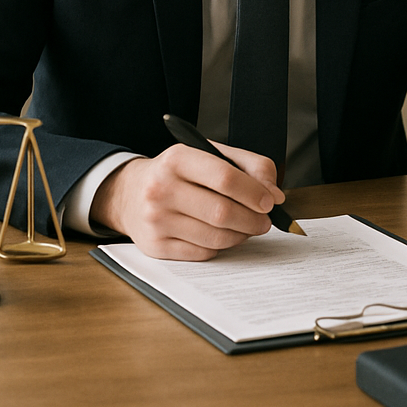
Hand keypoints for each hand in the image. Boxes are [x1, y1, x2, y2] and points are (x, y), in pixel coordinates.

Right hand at [90, 143, 285, 259]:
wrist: (131, 194)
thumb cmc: (180, 173)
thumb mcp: (212, 154)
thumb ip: (250, 166)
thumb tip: (275, 195)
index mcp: (177, 158)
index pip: (225, 177)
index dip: (254, 192)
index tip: (271, 201)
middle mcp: (161, 188)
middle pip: (222, 212)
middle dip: (253, 219)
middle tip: (265, 219)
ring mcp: (155, 220)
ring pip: (215, 236)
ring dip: (241, 235)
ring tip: (248, 227)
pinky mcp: (155, 246)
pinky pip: (203, 253)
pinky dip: (221, 246)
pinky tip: (223, 234)